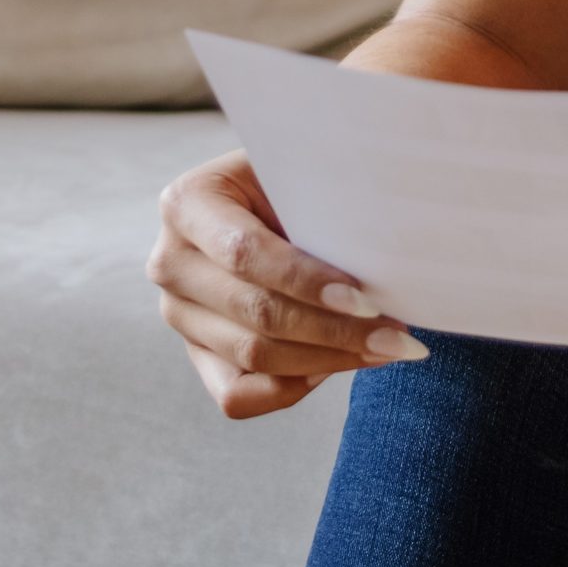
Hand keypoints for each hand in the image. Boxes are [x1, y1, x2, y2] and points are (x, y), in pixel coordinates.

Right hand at [148, 149, 428, 420]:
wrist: (269, 199)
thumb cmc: (297, 181)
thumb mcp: (302, 171)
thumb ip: (324, 197)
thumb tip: (383, 247)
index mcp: (186, 203)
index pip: (246, 253)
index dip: (307, 281)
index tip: (366, 299)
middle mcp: (170, 261)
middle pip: (254, 312)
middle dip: (335, 330)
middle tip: (397, 335)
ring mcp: (178, 313)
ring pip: (254, 357)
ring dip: (330, 359)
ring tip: (387, 348)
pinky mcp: (196, 353)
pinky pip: (239, 395)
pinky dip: (294, 387)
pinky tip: (338, 363)